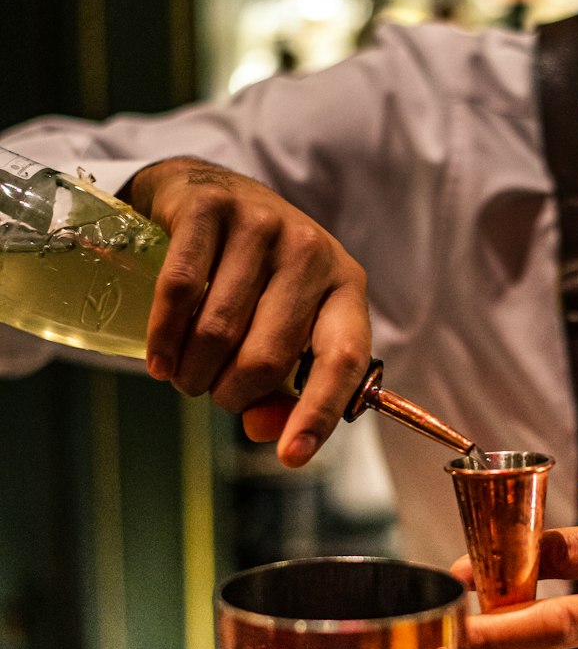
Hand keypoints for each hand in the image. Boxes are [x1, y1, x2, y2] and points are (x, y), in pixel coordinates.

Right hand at [127, 158, 370, 466]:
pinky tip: (159, 359)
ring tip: (184, 376)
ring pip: (219, 331)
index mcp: (345, 286)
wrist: (208, 191)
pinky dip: (163, 337)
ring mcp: (262, 223)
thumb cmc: (254, 277)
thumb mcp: (283, 328)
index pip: (345, 358)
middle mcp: (311, 251)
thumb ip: (283, 389)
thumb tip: (269, 434)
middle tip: (211, 394)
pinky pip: (180, 291)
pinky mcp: (210, 207)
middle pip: (267, 356)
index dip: (318, 413)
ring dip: (192, 372)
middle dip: (230, 394)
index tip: (290, 457)